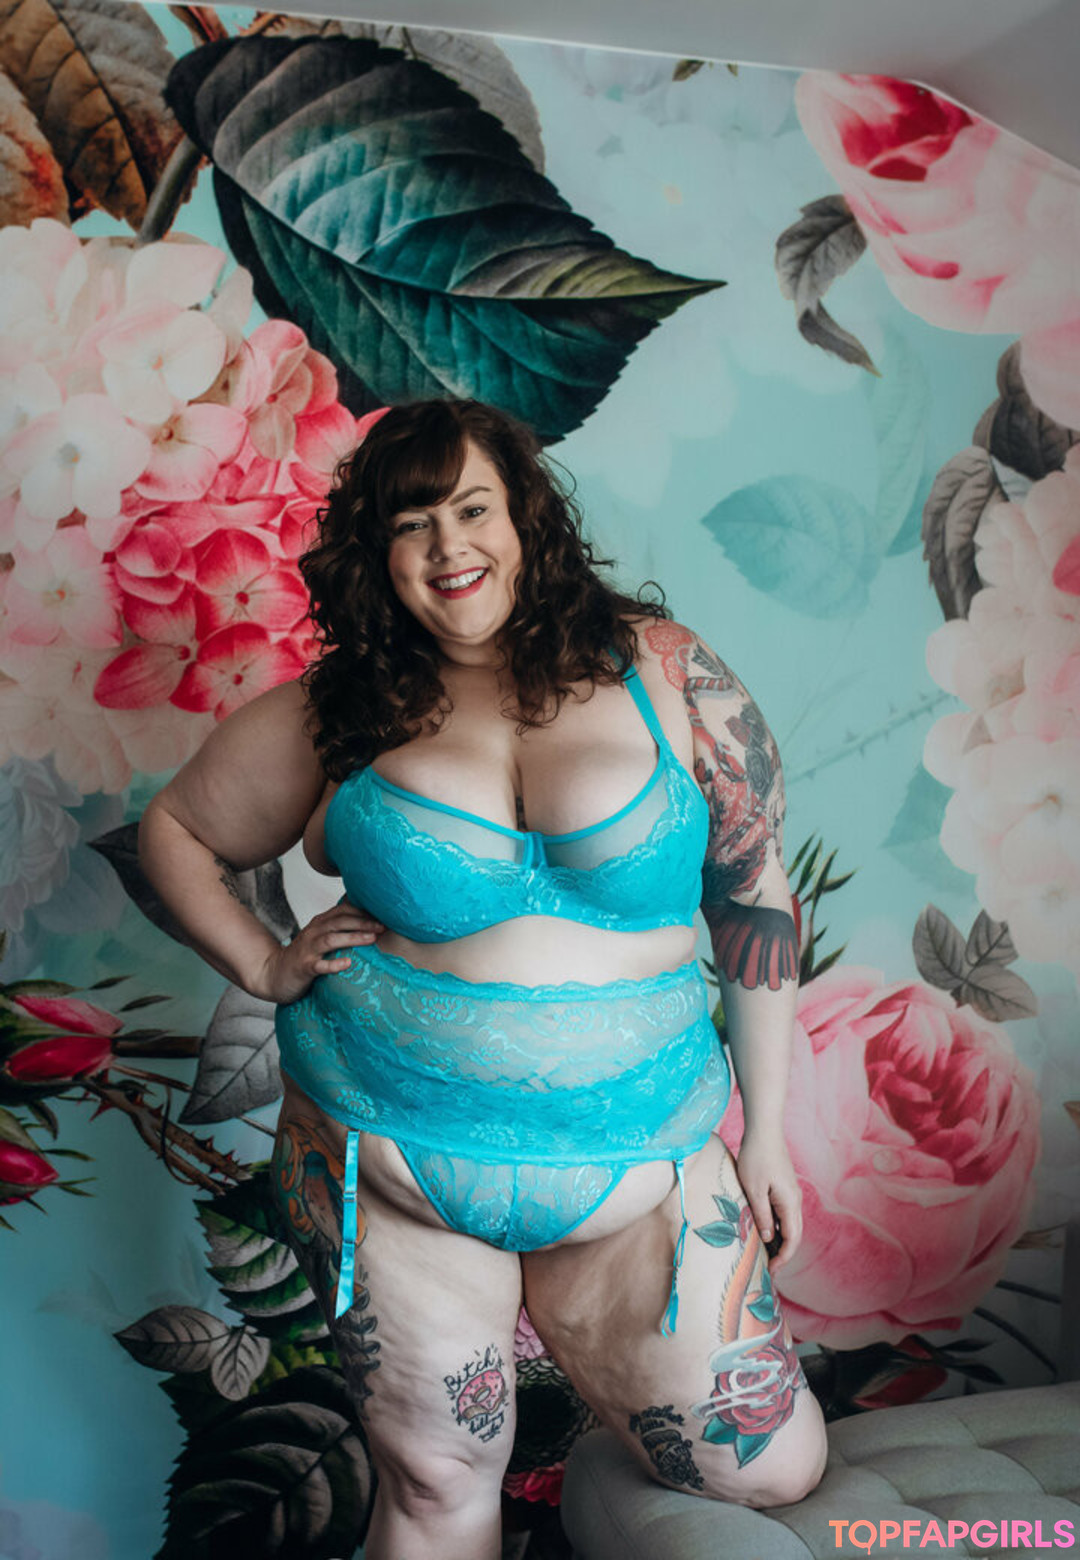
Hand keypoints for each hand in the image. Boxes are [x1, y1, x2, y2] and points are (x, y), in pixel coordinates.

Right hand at [256, 901, 383, 1003]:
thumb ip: (337, 929)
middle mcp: (313, 933)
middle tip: (383, 926)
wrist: (273, 974)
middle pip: (339, 922)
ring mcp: (307, 950)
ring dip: (353, 937)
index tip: (382, 915)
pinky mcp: (303, 967)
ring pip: (331, 940)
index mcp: (319, 924)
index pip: (342, 911)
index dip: (362, 911)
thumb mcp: (319, 938)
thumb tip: (367, 923)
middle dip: (363, 922)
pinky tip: (347, 964)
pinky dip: (333, 964)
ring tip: (372, 939)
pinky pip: (319, 965)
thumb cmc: (303, 957)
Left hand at [735, 1129, 802, 1270]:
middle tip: (768, 1269)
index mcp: (790, 1203)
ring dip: (779, 1241)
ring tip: (764, 1254)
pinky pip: (784, 1213)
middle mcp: (795, 1200)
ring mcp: (791, 1193)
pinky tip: (763, 1230)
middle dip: (783, 1254)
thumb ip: (761, 1216)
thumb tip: (769, 1239)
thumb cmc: (756, 1158)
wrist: (764, 1130)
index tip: (771, 1271)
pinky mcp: (784, 1187)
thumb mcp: (753, 1190)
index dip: (783, 1258)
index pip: (792, 1240)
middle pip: (794, 1234)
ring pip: (789, 1224)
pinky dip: (777, 1226)